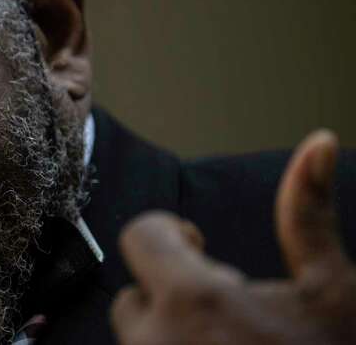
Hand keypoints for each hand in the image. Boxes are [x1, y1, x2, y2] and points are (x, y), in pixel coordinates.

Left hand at [110, 130, 355, 344]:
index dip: (167, 233)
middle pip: (133, 296)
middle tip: (224, 312)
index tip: (196, 242)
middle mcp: (157, 341)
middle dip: (171, 294)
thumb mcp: (332, 289)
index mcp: (193, 298)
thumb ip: (307, 214)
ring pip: (138, 341)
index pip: (139, 235)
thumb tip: (316, 141)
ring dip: (170, 335)